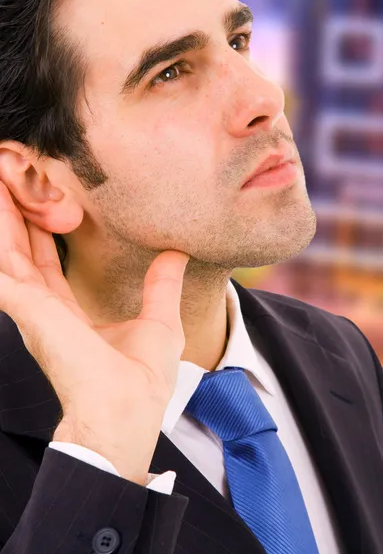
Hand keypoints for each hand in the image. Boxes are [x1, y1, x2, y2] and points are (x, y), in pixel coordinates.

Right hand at [0, 181, 189, 482]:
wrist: (127, 413)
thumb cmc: (140, 380)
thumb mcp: (158, 321)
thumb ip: (161, 286)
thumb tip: (176, 253)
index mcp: (66, 312)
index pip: (44, 262)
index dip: (39, 231)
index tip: (40, 201)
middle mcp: (42, 308)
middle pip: (20, 249)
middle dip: (14, 213)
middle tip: (8, 174)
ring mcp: (33, 309)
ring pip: (8, 249)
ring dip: (4, 214)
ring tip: (1, 173)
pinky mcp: (31, 309)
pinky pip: (4, 267)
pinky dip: (0, 237)